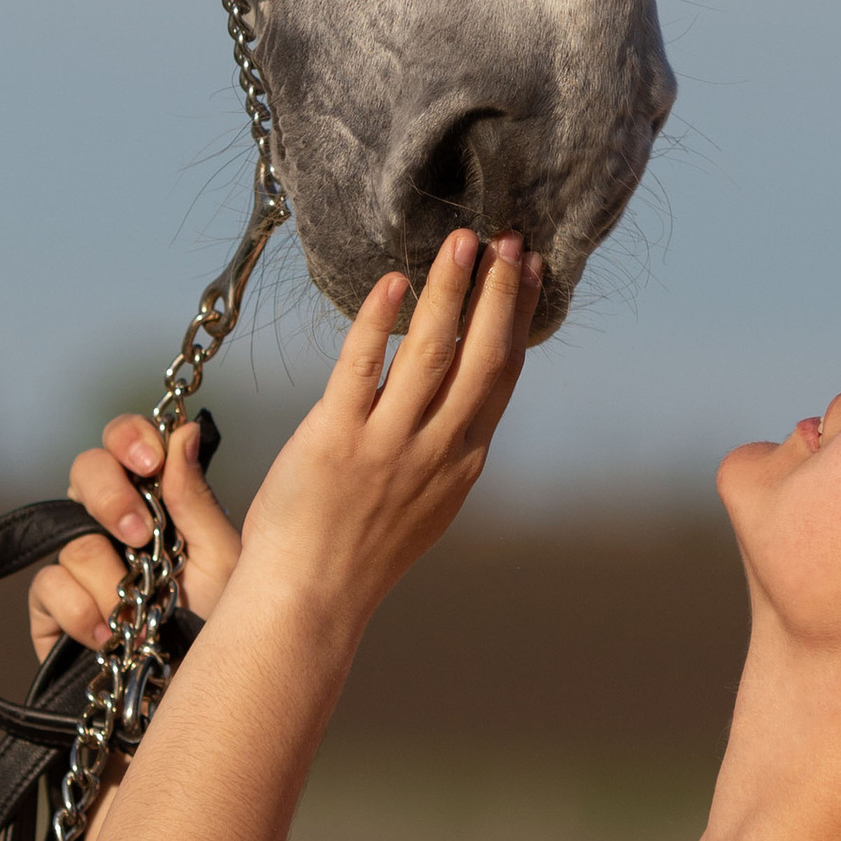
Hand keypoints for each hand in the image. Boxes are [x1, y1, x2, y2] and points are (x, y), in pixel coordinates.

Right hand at [28, 409, 242, 661]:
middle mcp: (115, 528)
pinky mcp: (52, 610)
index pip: (129, 444)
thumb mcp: (221, 564)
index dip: (131, 438)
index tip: (150, 461)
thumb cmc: (215, 634)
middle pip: (86, 470)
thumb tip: (185, 431)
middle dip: (110, 497)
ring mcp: (81, 569)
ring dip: (111, 581)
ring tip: (136, 612)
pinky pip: (48, 586)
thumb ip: (196, 500)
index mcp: (159, 505)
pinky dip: (82, 613)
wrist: (186, 704)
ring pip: (75, 540)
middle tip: (139, 535)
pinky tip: (108, 637)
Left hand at [229, 230, 541, 633]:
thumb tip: (456, 400)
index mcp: (461, 462)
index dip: (520, 317)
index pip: (503, 374)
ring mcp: (388, 445)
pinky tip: (391, 283)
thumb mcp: (424, 504)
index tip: (532, 271)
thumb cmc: (355, 554)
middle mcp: (436, 450)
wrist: (308, 602)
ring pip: (432, 352)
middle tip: (510, 238)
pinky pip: (362, 367)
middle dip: (499, 291)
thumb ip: (443, 449)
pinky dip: (380, 322)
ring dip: (451, 291)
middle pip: (481, 355)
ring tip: (463, 241)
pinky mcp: (336, 440)